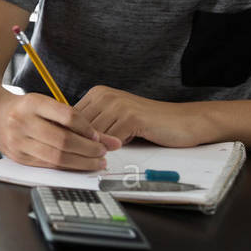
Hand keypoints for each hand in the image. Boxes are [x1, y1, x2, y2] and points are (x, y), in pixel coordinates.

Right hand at [0, 92, 121, 170]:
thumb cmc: (24, 108)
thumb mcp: (45, 105)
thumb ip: (75, 120)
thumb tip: (108, 140)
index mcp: (32, 103)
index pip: (67, 116)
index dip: (87, 128)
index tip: (99, 136)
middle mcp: (22, 122)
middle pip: (64, 141)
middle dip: (89, 149)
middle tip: (104, 152)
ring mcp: (18, 141)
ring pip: (57, 157)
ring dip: (82, 162)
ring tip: (96, 161)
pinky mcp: (18, 157)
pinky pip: (48, 165)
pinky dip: (67, 167)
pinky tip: (78, 164)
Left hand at [76, 86, 206, 146]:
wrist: (183, 121)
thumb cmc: (148, 123)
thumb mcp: (115, 119)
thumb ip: (95, 124)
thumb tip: (67, 138)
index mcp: (98, 93)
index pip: (70, 117)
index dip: (69, 134)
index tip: (69, 148)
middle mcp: (105, 95)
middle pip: (79, 126)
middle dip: (80, 143)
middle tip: (82, 157)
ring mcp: (118, 105)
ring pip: (93, 134)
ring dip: (96, 148)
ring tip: (100, 155)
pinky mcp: (131, 117)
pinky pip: (111, 139)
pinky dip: (112, 149)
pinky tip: (118, 150)